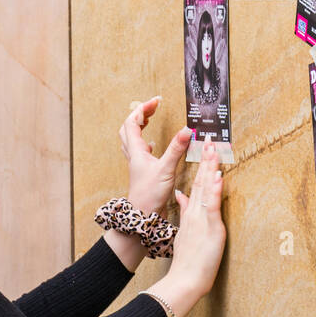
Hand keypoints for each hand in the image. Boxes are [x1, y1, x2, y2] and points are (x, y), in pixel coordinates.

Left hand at [120, 95, 191, 215]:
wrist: (142, 215)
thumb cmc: (150, 194)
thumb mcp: (166, 169)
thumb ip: (177, 149)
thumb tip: (187, 130)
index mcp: (136, 151)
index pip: (133, 122)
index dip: (143, 109)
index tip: (156, 101)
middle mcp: (133, 155)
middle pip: (128, 128)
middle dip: (139, 114)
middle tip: (153, 107)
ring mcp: (136, 163)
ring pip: (131, 139)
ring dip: (138, 126)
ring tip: (149, 119)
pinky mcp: (141, 172)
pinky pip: (138, 152)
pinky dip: (144, 143)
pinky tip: (152, 146)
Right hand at [166, 141, 226, 299]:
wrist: (185, 278)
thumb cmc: (188, 260)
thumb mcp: (184, 232)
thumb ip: (184, 211)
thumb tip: (182, 194)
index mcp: (191, 214)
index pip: (197, 185)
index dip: (202, 167)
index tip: (205, 149)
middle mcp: (195, 213)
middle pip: (202, 182)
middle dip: (206, 160)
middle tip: (210, 140)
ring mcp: (201, 219)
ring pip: (206, 189)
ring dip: (210, 168)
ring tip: (213, 150)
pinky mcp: (209, 227)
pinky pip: (211, 205)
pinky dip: (215, 190)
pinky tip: (218, 176)